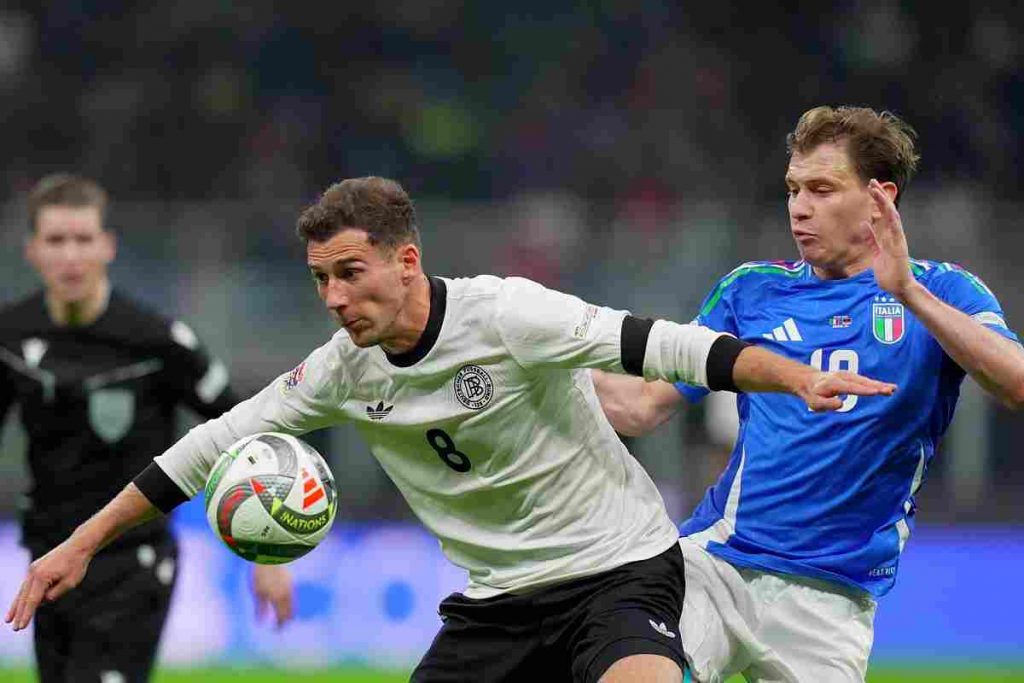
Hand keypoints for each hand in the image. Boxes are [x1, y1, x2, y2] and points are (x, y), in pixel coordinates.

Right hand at [5, 538, 92, 630]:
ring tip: (8, 619)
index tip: (20, 627)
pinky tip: (18, 604)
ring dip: (16, 606)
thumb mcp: (69, 583)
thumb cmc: (76, 564)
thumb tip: (41, 602)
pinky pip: (27, 585)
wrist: (78, 545)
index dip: (26, 615)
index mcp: (41, 577)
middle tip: (14, 628)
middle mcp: (33, 572)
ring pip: (22, 591)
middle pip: (24, 598)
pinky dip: (22, 595)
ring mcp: (32, 569)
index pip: (32, 601)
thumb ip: (54, 594)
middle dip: (19, 614)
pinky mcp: (35, 567)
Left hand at [251, 564, 293, 628]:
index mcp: (279, 599)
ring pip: (292, 603)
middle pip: (290, 611)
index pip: (282, 617)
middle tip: (281, 625)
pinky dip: (289, 602)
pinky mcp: (289, 580)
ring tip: (282, 615)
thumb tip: (260, 623)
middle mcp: (287, 594)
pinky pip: (292, 596)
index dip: (280, 625)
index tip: (276, 631)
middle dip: (286, 619)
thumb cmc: (260, 575)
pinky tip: (283, 601)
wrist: (269, 556)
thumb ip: (260, 608)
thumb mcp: (257, 593)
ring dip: (288, 611)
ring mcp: (290, 587)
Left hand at [798, 370, 896, 411]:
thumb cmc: (813, 394)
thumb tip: (840, 404)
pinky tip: (889, 387)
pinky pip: (866, 380)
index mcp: (833, 383)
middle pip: (861, 382)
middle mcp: (842, 377)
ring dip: (880, 384)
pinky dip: (877, 383)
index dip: (863, 389)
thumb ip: (825, 404)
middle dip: (876, 386)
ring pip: (866, 380)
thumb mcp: (814, 402)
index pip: (850, 387)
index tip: (876, 391)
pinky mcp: (852, 376)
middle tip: (890, 390)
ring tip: (894, 389)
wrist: (809, 380)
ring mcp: (848, 375)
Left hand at [865, 179, 914, 298]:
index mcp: (888, 235)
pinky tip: (889, 210)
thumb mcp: (875, 252)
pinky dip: (893, 220)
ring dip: (885, 203)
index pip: (882, 214)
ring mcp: (898, 239)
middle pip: (887, 211)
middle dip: (880, 196)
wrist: (898, 287)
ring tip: (877, 191)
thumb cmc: (887, 272)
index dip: (876, 201)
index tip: (869, 188)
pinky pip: (897, 231)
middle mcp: (894, 235)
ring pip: (892, 217)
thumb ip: (870, 238)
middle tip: (872, 182)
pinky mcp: (900, 247)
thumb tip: (863, 224)